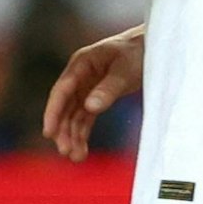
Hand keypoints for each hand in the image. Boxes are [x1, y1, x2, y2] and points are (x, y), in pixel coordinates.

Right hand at [43, 25, 144, 161]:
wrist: (153, 45)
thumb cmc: (139, 52)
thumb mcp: (125, 70)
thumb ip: (108, 88)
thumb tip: (89, 108)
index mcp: (82, 63)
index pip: (62, 91)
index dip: (53, 112)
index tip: (49, 133)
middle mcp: (80, 76)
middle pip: (64, 106)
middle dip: (63, 130)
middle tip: (66, 152)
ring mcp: (87, 87)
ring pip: (73, 115)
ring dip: (72, 136)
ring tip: (76, 158)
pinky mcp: (97, 96)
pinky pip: (85, 118)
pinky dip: (82, 133)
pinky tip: (82, 150)